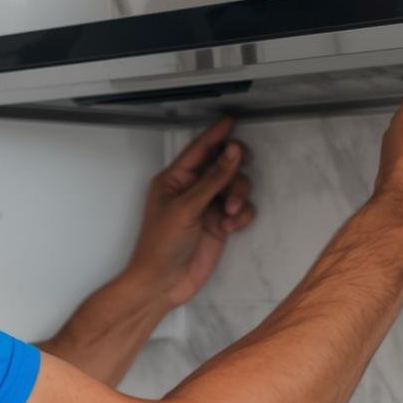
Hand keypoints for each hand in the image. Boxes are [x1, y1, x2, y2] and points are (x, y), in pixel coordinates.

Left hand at [124, 116, 254, 307]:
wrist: (163, 283)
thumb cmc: (161, 245)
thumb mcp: (186, 208)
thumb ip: (213, 179)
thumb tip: (232, 152)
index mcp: (174, 180)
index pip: (199, 150)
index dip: (216, 135)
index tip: (231, 119)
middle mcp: (192, 190)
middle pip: (224, 166)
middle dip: (234, 172)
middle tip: (237, 176)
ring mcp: (207, 207)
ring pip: (236, 187)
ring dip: (238, 197)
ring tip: (230, 215)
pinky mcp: (219, 225)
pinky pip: (241, 210)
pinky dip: (241, 216)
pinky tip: (230, 227)